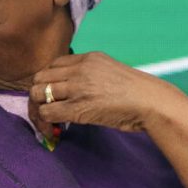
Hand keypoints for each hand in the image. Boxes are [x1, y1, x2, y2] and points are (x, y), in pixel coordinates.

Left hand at [28, 52, 187, 138]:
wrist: (151, 102)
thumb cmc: (137, 92)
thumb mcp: (110, 71)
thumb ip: (90, 74)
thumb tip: (74, 89)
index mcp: (88, 58)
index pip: (53, 64)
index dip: (49, 80)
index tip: (53, 94)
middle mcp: (79, 69)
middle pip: (40, 77)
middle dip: (37, 93)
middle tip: (44, 109)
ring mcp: (77, 87)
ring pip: (37, 93)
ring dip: (37, 109)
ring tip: (46, 121)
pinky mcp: (78, 108)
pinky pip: (47, 112)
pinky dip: (45, 122)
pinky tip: (52, 129)